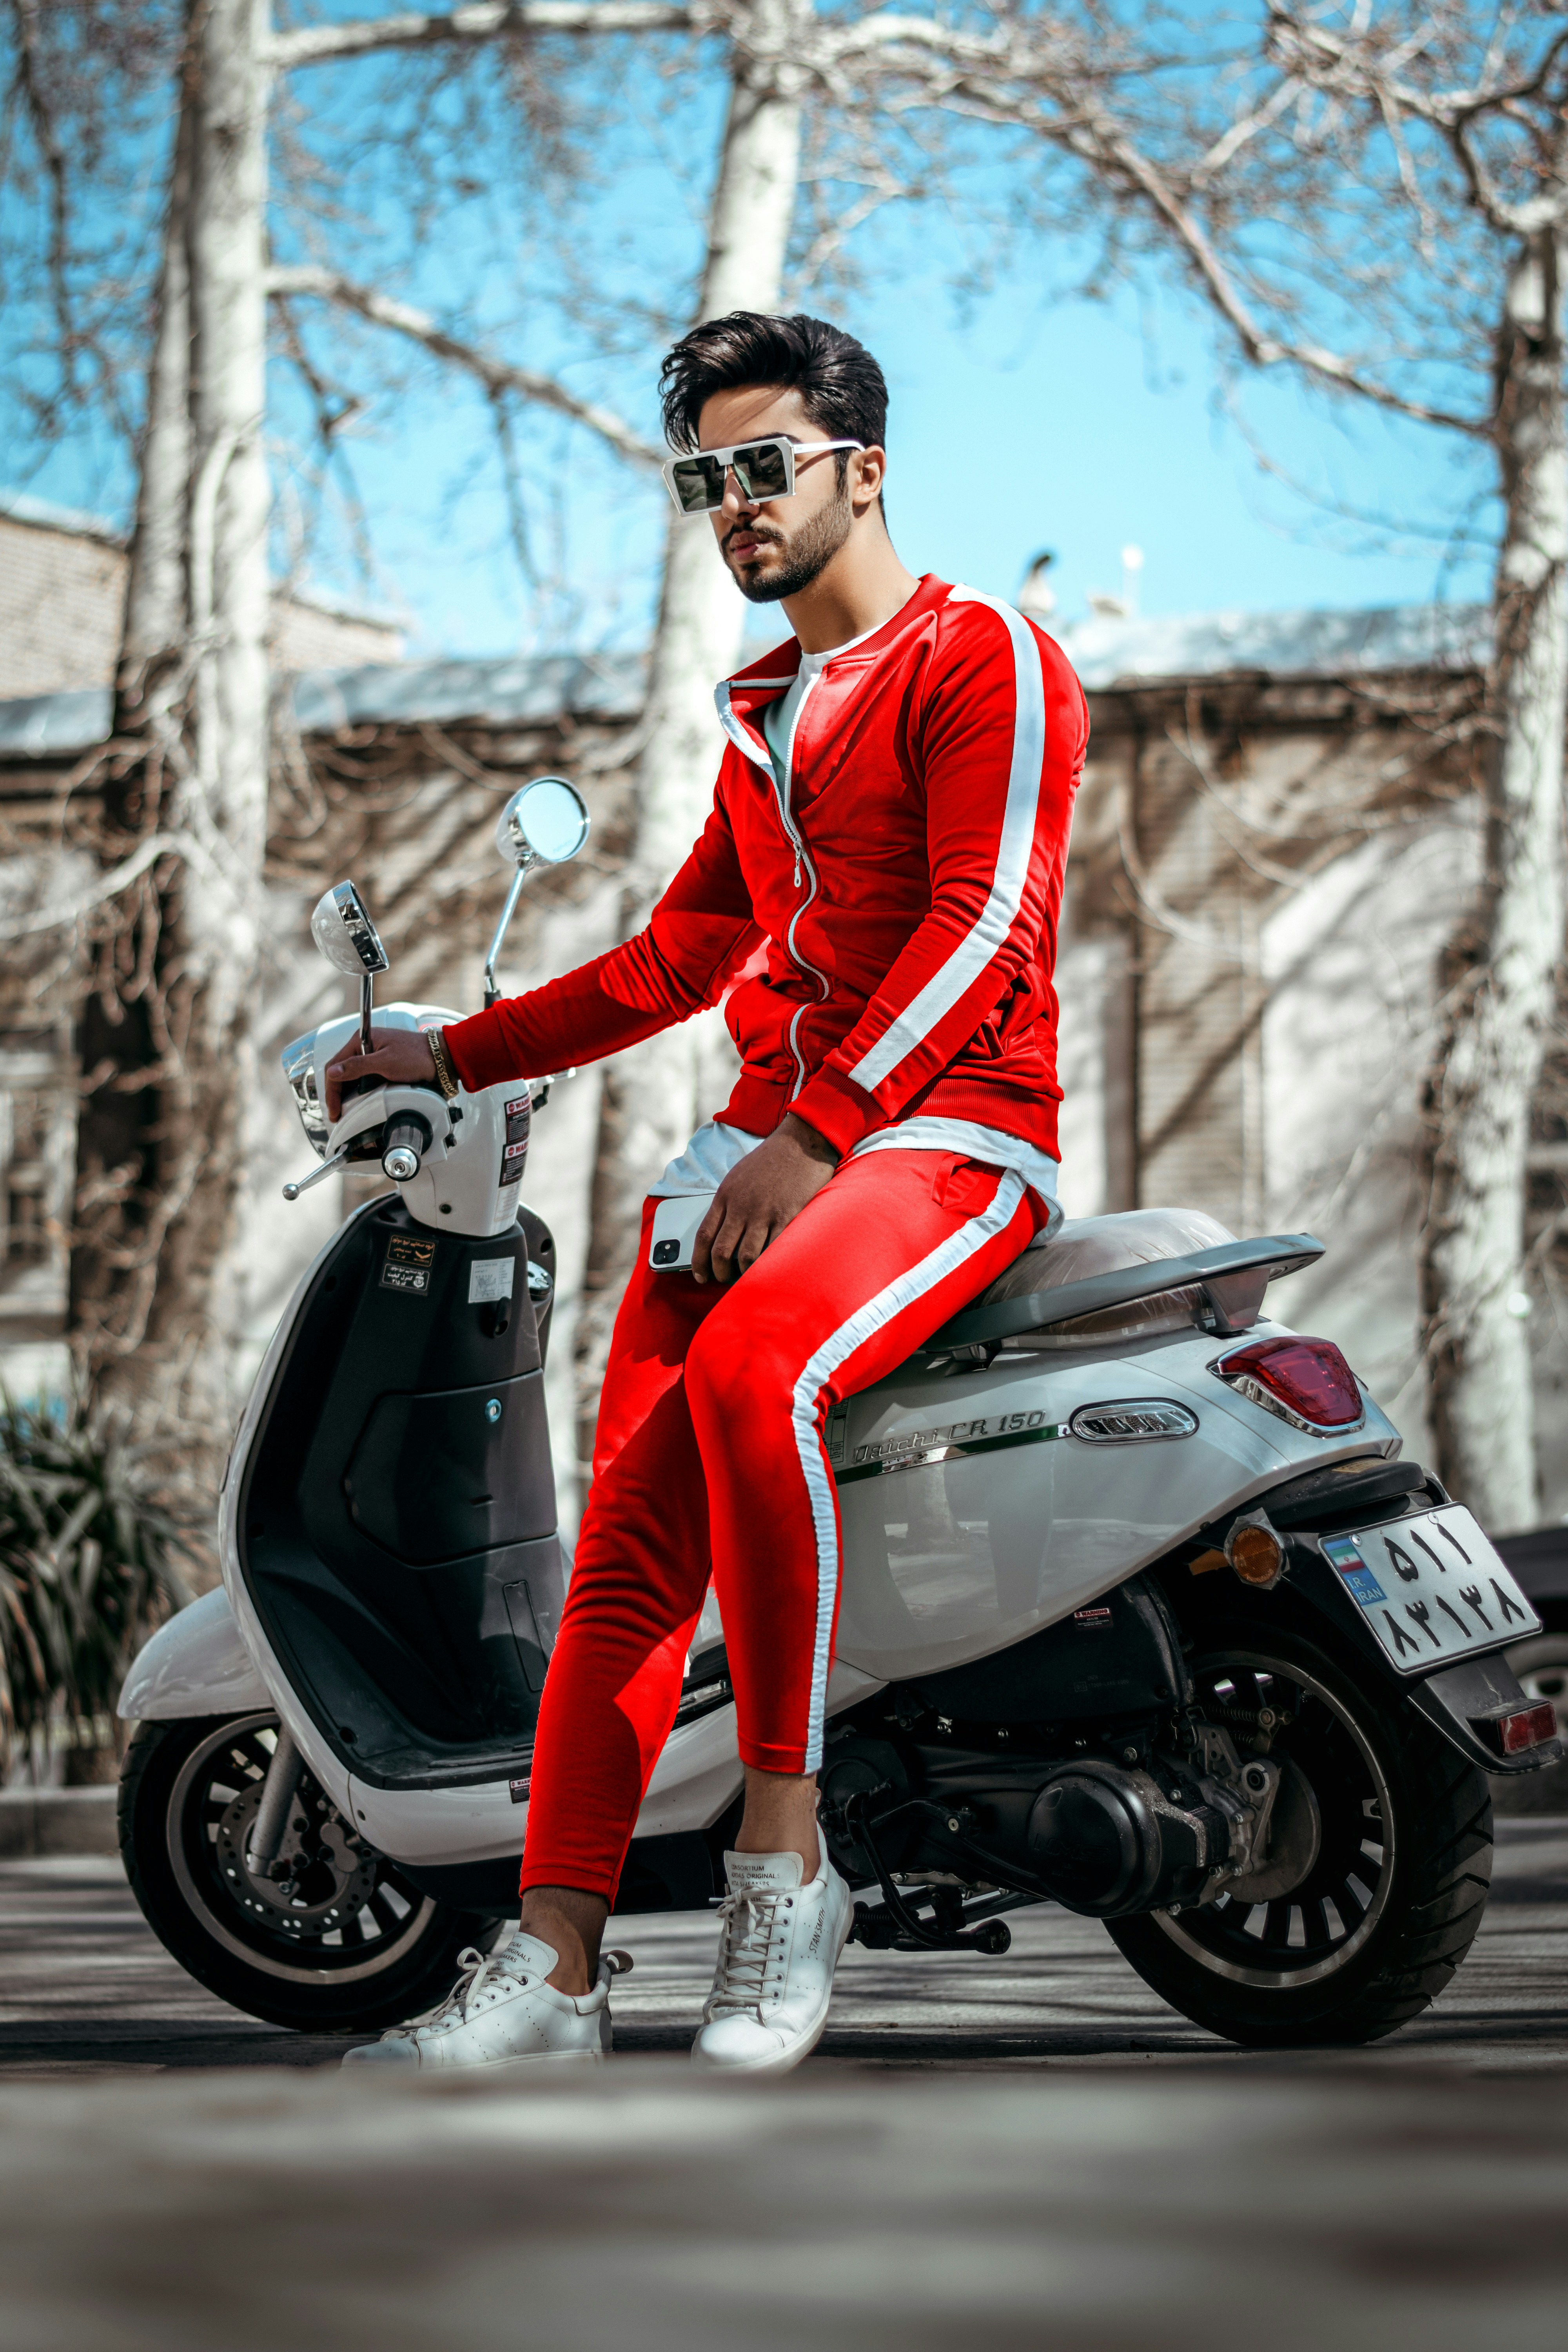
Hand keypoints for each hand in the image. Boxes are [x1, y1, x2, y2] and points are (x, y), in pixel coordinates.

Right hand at [323, 1026, 437, 1121]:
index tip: (334, 1109)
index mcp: (361, 1039)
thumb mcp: (385, 1062)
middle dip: (337, 1094)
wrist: (441, 1058)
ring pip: (352, 1076)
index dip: (331, 1090)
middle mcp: (365, 1046)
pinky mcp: (382, 1065)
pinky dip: (359, 1091)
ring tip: (345, 1112)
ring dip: (346, 1094)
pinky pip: (364, 1079)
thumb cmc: (417, 1056)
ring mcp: (373, 1055)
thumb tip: (332, 1072)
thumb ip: (357, 1067)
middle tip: (337, 1114)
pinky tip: (358, 1103)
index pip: (335, 1065)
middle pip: (341, 1072)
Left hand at [692, 1114, 837, 1283]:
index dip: (698, 1261)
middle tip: (724, 1279)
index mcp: (725, 1195)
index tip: (700, 1275)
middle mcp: (740, 1206)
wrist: (800, 1142)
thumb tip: (722, 1229)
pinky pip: (772, 1250)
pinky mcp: (786, 1217)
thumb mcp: (738, 1176)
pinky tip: (768, 1268)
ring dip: (743, 1273)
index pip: (703, 1235)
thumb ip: (728, 1202)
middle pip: (721, 1251)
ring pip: (745, 1257)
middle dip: (719, 1272)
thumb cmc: (771, 1159)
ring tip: (746, 1276)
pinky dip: (767, 1264)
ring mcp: (763, 1213)